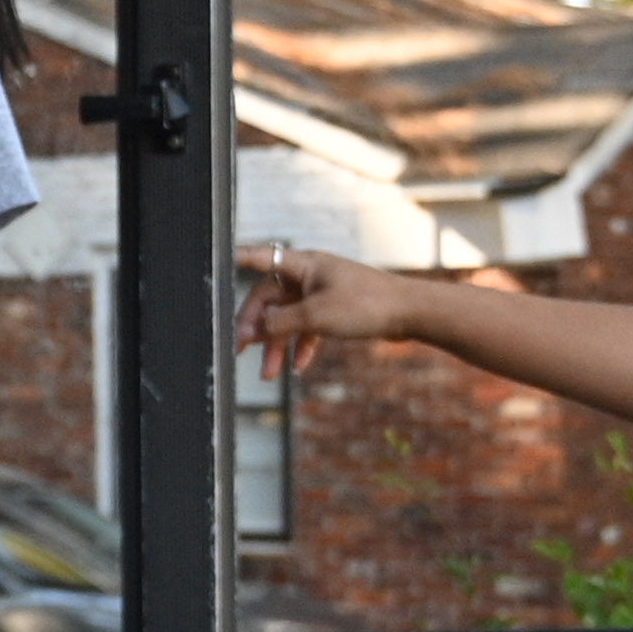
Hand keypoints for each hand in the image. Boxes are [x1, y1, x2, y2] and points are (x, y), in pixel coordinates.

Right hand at [235, 240, 418, 370]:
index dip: (240, 259)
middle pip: (271, 299)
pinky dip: (301, 346)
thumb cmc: (366, 305)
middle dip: (257, 327)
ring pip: (289, 318)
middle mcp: (310, 275)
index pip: (261, 258)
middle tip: (242, 350)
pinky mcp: (336, 309)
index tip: (222, 260)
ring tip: (270, 373)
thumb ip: (281, 323)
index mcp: (303, 266)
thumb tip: (257, 329)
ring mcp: (323, 292)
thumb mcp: (316, 317)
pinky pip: (308, 327)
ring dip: (277, 345)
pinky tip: (298, 366)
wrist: (410, 313)